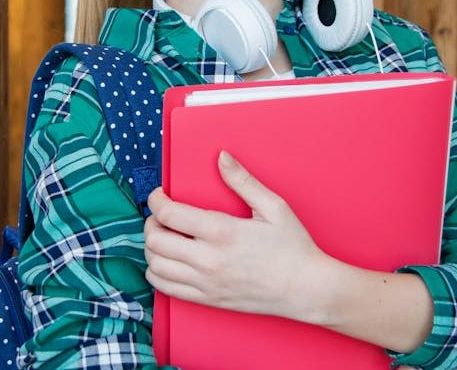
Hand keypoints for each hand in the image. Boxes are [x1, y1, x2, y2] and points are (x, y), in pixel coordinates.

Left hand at [143, 150, 331, 319]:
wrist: (305, 289)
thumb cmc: (293, 247)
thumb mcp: (273, 207)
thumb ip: (243, 180)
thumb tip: (221, 157)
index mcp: (222, 232)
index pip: (168, 214)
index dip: (156, 200)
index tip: (159, 195)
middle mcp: (208, 259)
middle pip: (155, 240)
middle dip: (151, 222)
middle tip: (160, 215)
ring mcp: (206, 282)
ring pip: (155, 265)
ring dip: (152, 248)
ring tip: (164, 237)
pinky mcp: (207, 299)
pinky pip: (165, 288)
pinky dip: (157, 273)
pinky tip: (167, 261)